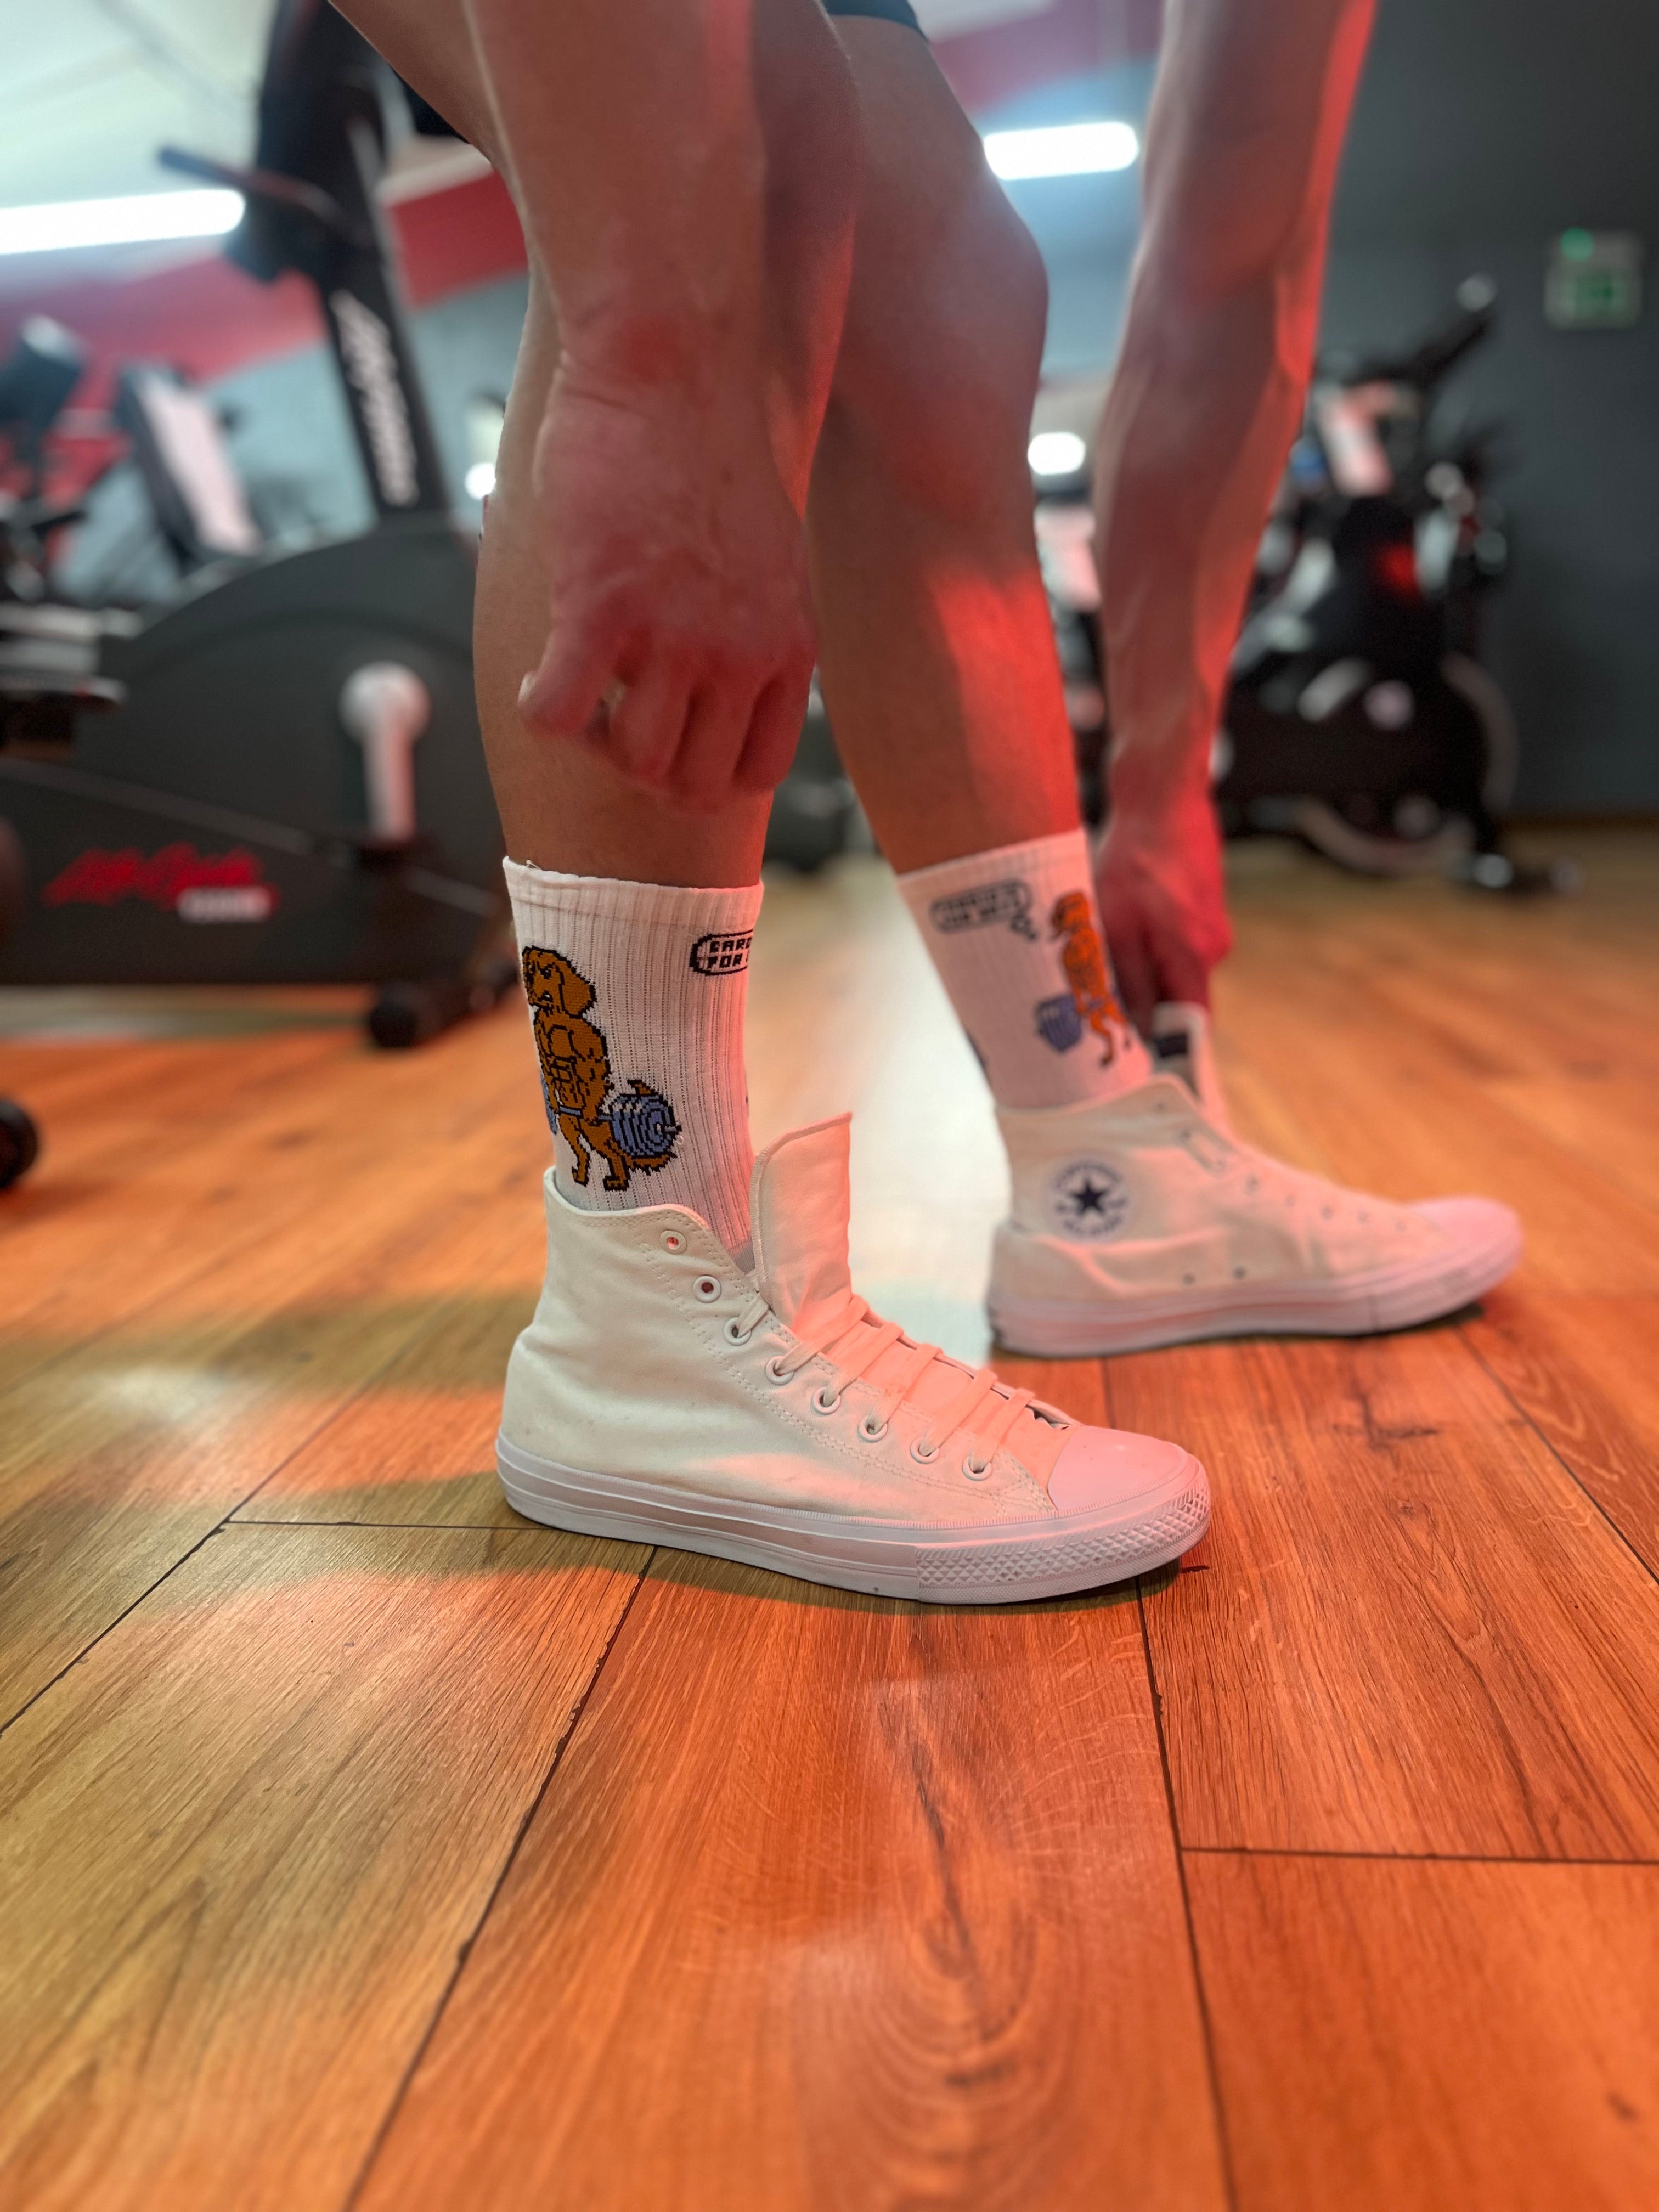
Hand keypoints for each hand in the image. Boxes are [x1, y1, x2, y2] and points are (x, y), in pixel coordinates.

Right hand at [517, 371, 815, 810]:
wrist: (675, 367)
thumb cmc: (710, 451)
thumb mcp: (774, 558)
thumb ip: (759, 628)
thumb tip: (728, 678)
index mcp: (788, 648)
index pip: (758, 773)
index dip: (704, 776)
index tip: (669, 734)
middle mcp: (741, 654)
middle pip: (693, 786)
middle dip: (646, 769)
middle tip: (612, 716)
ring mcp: (676, 637)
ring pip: (634, 762)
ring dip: (594, 743)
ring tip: (577, 686)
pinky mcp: (604, 608)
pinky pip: (557, 715)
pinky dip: (539, 712)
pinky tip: (536, 677)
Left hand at [1094, 787, 1231, 1033]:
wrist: (1162, 795)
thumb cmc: (1136, 856)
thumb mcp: (1117, 924)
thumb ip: (1131, 980)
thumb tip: (1138, 1028)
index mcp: (1196, 955)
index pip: (1192, 1025)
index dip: (1169, 1050)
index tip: (1143, 1068)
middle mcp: (1213, 945)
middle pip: (1178, 997)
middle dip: (1144, 1003)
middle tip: (1101, 1004)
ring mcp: (1210, 924)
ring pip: (1171, 967)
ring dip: (1140, 966)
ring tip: (1106, 945)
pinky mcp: (1201, 905)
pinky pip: (1172, 940)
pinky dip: (1147, 939)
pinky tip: (1122, 917)